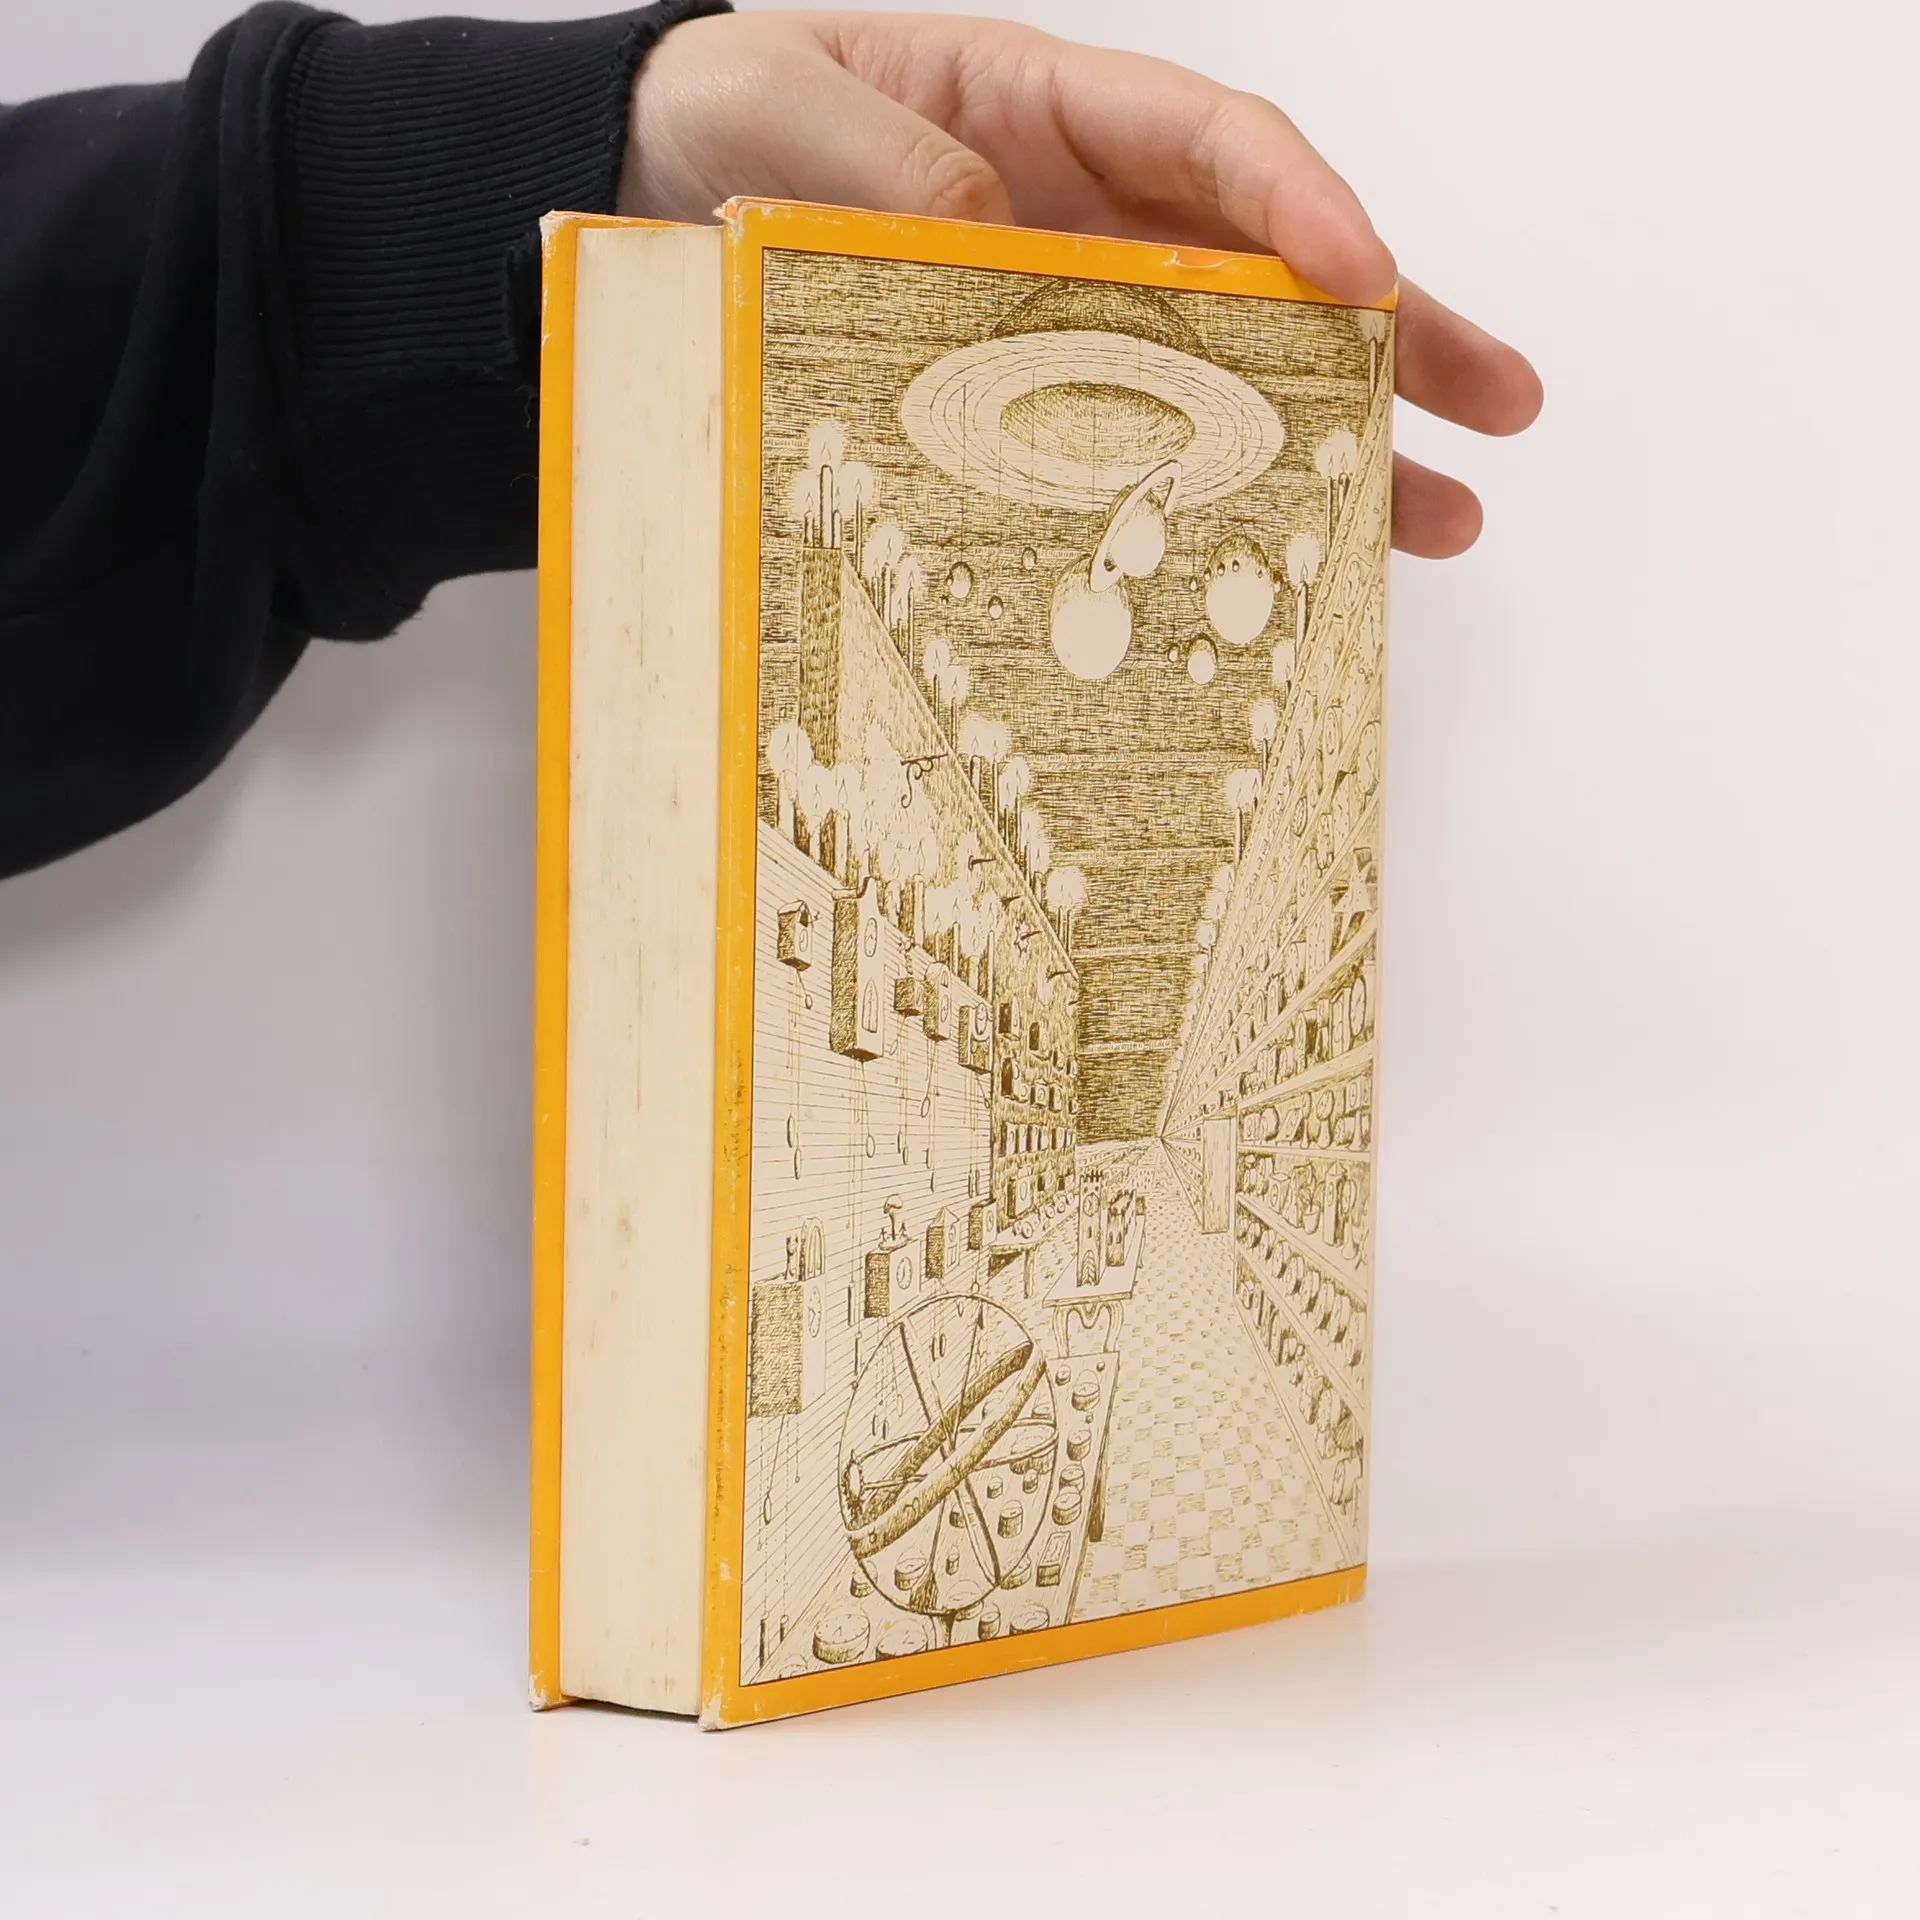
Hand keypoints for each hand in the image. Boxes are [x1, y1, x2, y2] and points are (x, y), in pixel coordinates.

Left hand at [624, 10, 1541, 557]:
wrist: (650, 179)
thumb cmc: (723, 113)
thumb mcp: (788, 111)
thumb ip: (890, 170)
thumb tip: (997, 244)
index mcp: (1048, 112)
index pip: (1212, 146)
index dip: (1305, 205)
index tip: (1370, 271)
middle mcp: (1087, 214)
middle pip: (1273, 268)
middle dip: (1398, 329)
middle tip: (1500, 402)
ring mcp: (1071, 312)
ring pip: (1237, 371)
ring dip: (1343, 440)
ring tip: (1440, 518)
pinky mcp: (1031, 397)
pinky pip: (1142, 444)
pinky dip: (1213, 497)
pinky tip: (1281, 552)